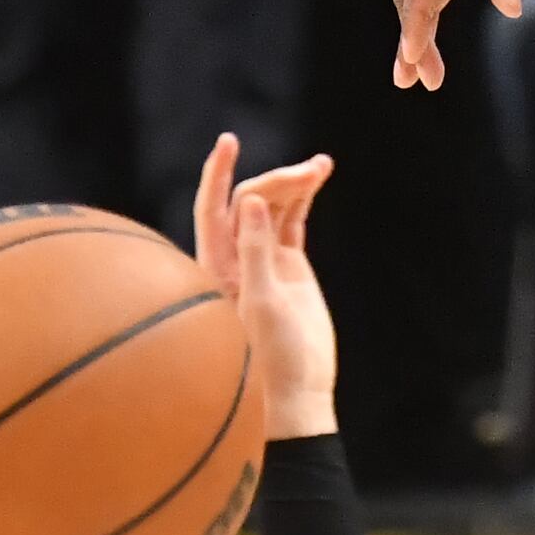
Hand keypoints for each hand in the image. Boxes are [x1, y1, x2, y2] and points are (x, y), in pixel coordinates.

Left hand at [187, 134, 340, 436]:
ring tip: (322, 166)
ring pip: (273, 208)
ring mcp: (262, 262)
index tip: (230, 140)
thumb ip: (255, 252)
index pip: (212, 209)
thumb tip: (249, 202)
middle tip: (311, 172)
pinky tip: (318, 180)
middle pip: (248, 202)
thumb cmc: (271, 359)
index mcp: (215, 267)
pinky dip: (304, 200)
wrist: (295, 394)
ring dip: (294, 184)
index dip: (218, 174)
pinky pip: (292, 223)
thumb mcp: (263, 304)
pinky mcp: (288, 268)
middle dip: (276, 179)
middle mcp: (234, 259)